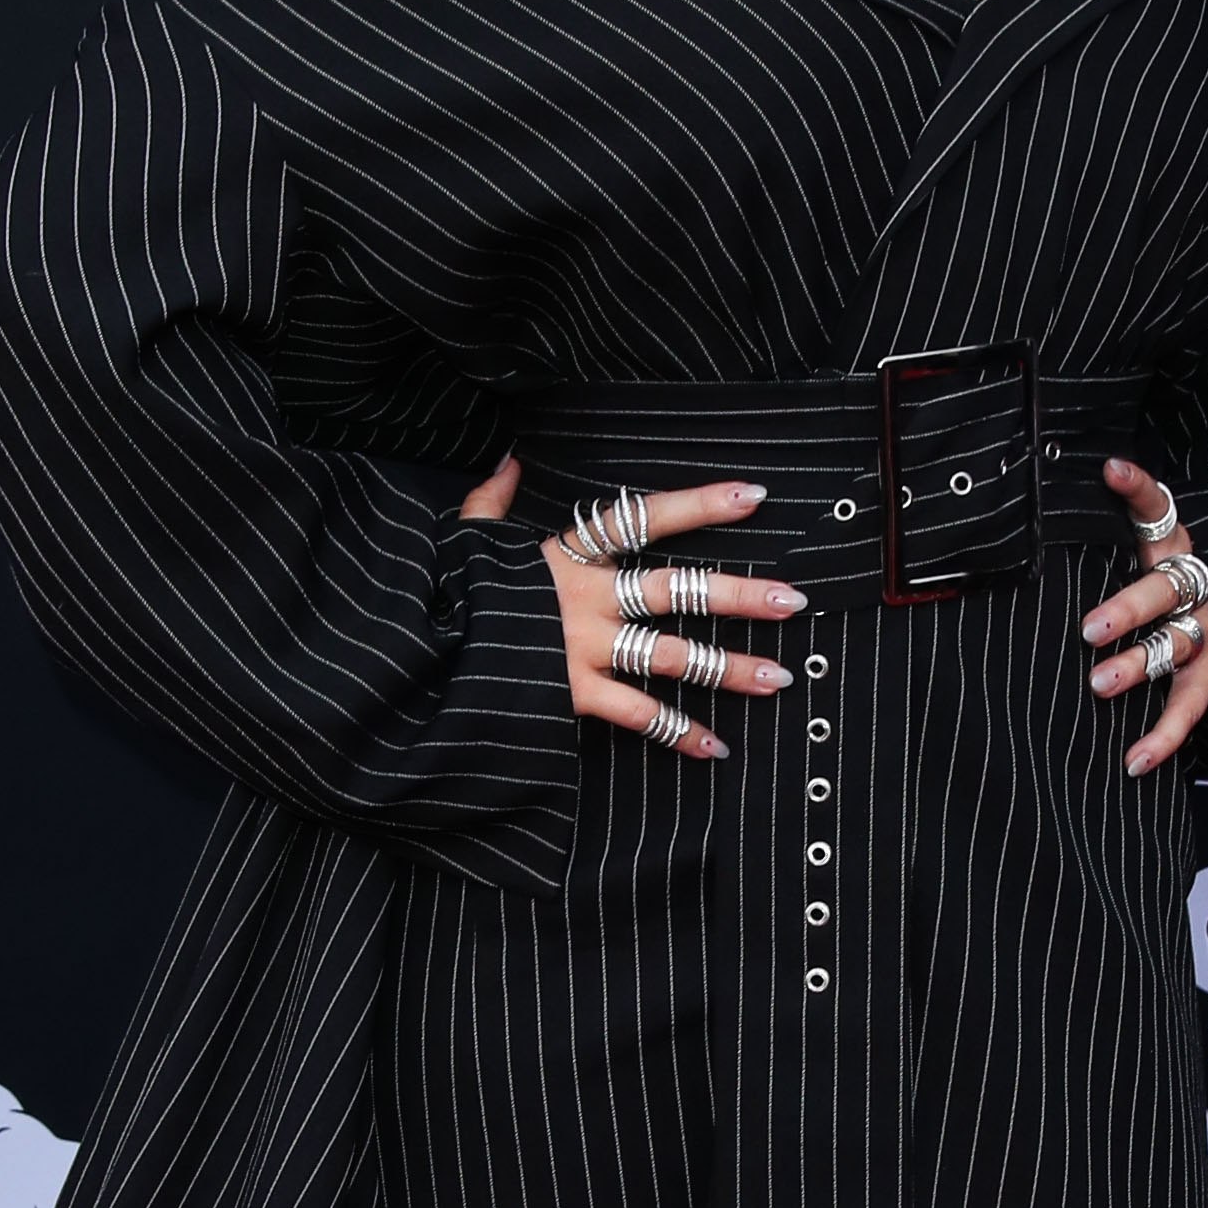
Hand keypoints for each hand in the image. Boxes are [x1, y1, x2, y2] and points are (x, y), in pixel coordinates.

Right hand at [462, 456, 805, 761]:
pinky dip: (677, 733)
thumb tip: (509, 461)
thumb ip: (492, 500)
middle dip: (739, 595)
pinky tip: (716, 747)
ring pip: (672, 656)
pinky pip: (638, 716)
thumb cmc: (443, 591)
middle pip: (678, 591)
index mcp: (568, 554)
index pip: (644, 518)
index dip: (701, 505)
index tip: (755, 495)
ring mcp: (584, 649)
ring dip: (729, 668)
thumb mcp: (464, 537)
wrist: (415, 650)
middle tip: (793, 600)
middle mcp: (587, 598)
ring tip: (780, 678)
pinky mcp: (573, 696)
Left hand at [1080, 457, 1207, 776]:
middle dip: (1128, 608)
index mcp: (1164, 542)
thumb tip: (1040, 502)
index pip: (1155, 504)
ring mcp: (1201, 628)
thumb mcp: (1109, 546)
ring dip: (1140, 666)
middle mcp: (1190, 582)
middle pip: (1166, 589)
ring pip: (1179, 646)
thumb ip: (1082, 529)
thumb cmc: (1126, 576)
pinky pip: (1191, 706)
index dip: (1137, 487)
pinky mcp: (1204, 672)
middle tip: (1089, 629)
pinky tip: (1135, 761)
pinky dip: (1164, 736)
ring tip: (1100, 685)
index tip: (1110, 471)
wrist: (1184, 605)